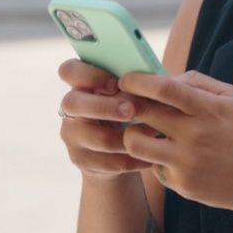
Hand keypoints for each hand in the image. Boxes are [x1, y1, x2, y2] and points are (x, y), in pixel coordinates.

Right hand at [57, 58, 156, 179]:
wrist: (122, 151)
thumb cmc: (132, 110)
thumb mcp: (133, 94)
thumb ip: (140, 85)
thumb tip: (162, 81)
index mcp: (82, 83)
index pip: (69, 71)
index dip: (89, 75)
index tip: (116, 83)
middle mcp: (70, 108)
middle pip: (73, 103)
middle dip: (105, 107)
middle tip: (132, 110)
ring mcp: (72, 135)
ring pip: (96, 138)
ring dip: (126, 137)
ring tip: (152, 134)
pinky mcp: (81, 160)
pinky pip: (107, 162)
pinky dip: (131, 159)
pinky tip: (149, 157)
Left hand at [116, 71, 232, 216]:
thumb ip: (199, 83)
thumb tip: (165, 79)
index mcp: (209, 109)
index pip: (164, 89)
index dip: (138, 81)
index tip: (125, 79)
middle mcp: (194, 136)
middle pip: (142, 113)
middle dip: (128, 104)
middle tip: (127, 103)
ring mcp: (186, 163)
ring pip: (135, 144)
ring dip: (133, 134)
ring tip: (145, 131)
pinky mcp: (181, 184)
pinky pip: (154, 166)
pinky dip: (158, 158)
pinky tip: (174, 157)